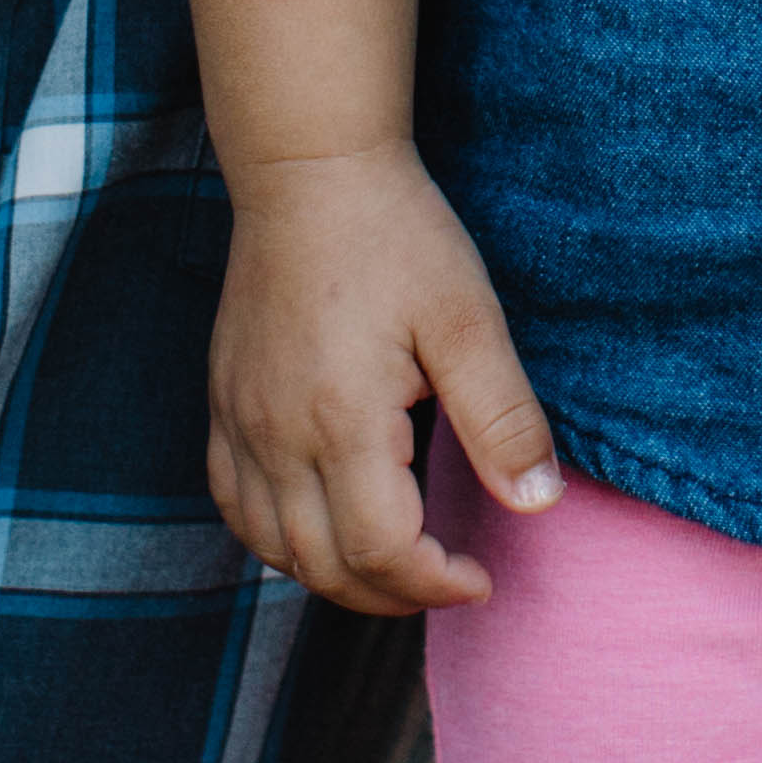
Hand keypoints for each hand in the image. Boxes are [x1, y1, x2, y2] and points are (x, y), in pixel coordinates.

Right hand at [206, 145, 562, 613]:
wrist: (310, 168)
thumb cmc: (396, 234)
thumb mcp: (468, 320)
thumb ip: (502, 418)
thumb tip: (539, 502)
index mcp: (342, 421)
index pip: (381, 552)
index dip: (436, 583)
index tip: (482, 574)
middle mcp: (277, 434)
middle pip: (323, 566)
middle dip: (392, 594)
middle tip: (447, 578)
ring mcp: (241, 419)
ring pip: (271, 546)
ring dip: (334, 575)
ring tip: (394, 562)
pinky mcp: (222, 400)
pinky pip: (233, 502)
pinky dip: (275, 538)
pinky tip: (318, 526)